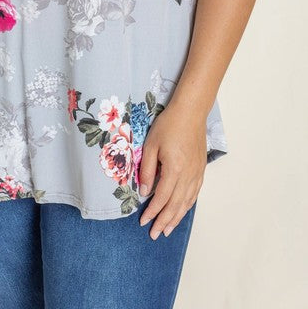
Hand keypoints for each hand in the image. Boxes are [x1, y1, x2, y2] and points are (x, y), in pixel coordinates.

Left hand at [137, 102, 206, 239]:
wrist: (191, 112)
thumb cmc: (168, 125)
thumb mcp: (151, 145)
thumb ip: (147, 170)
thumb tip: (144, 191)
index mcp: (174, 169)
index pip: (162, 197)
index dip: (152, 212)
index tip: (144, 222)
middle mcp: (188, 175)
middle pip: (175, 205)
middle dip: (164, 221)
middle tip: (155, 234)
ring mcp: (197, 173)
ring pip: (187, 202)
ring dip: (177, 218)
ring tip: (168, 230)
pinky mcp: (201, 169)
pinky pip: (194, 193)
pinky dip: (187, 205)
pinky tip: (182, 211)